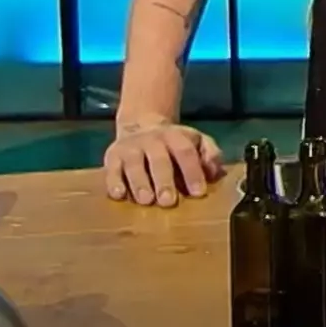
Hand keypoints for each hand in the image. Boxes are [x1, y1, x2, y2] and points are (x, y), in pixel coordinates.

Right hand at [103, 119, 225, 206]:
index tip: (198, 193)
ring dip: (140, 183)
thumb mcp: (197, 141)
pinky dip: (114, 182)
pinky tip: (119, 195)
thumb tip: (214, 173)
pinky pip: (111, 169)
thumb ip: (210, 154)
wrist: (140, 125)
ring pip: (134, 165)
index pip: (186, 153)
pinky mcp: (112, 157)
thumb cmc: (175, 144)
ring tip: (146, 200)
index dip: (193, 172)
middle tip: (168, 202)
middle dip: (164, 181)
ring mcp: (131, 148)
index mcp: (176, 137)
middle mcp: (152, 140)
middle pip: (159, 160)